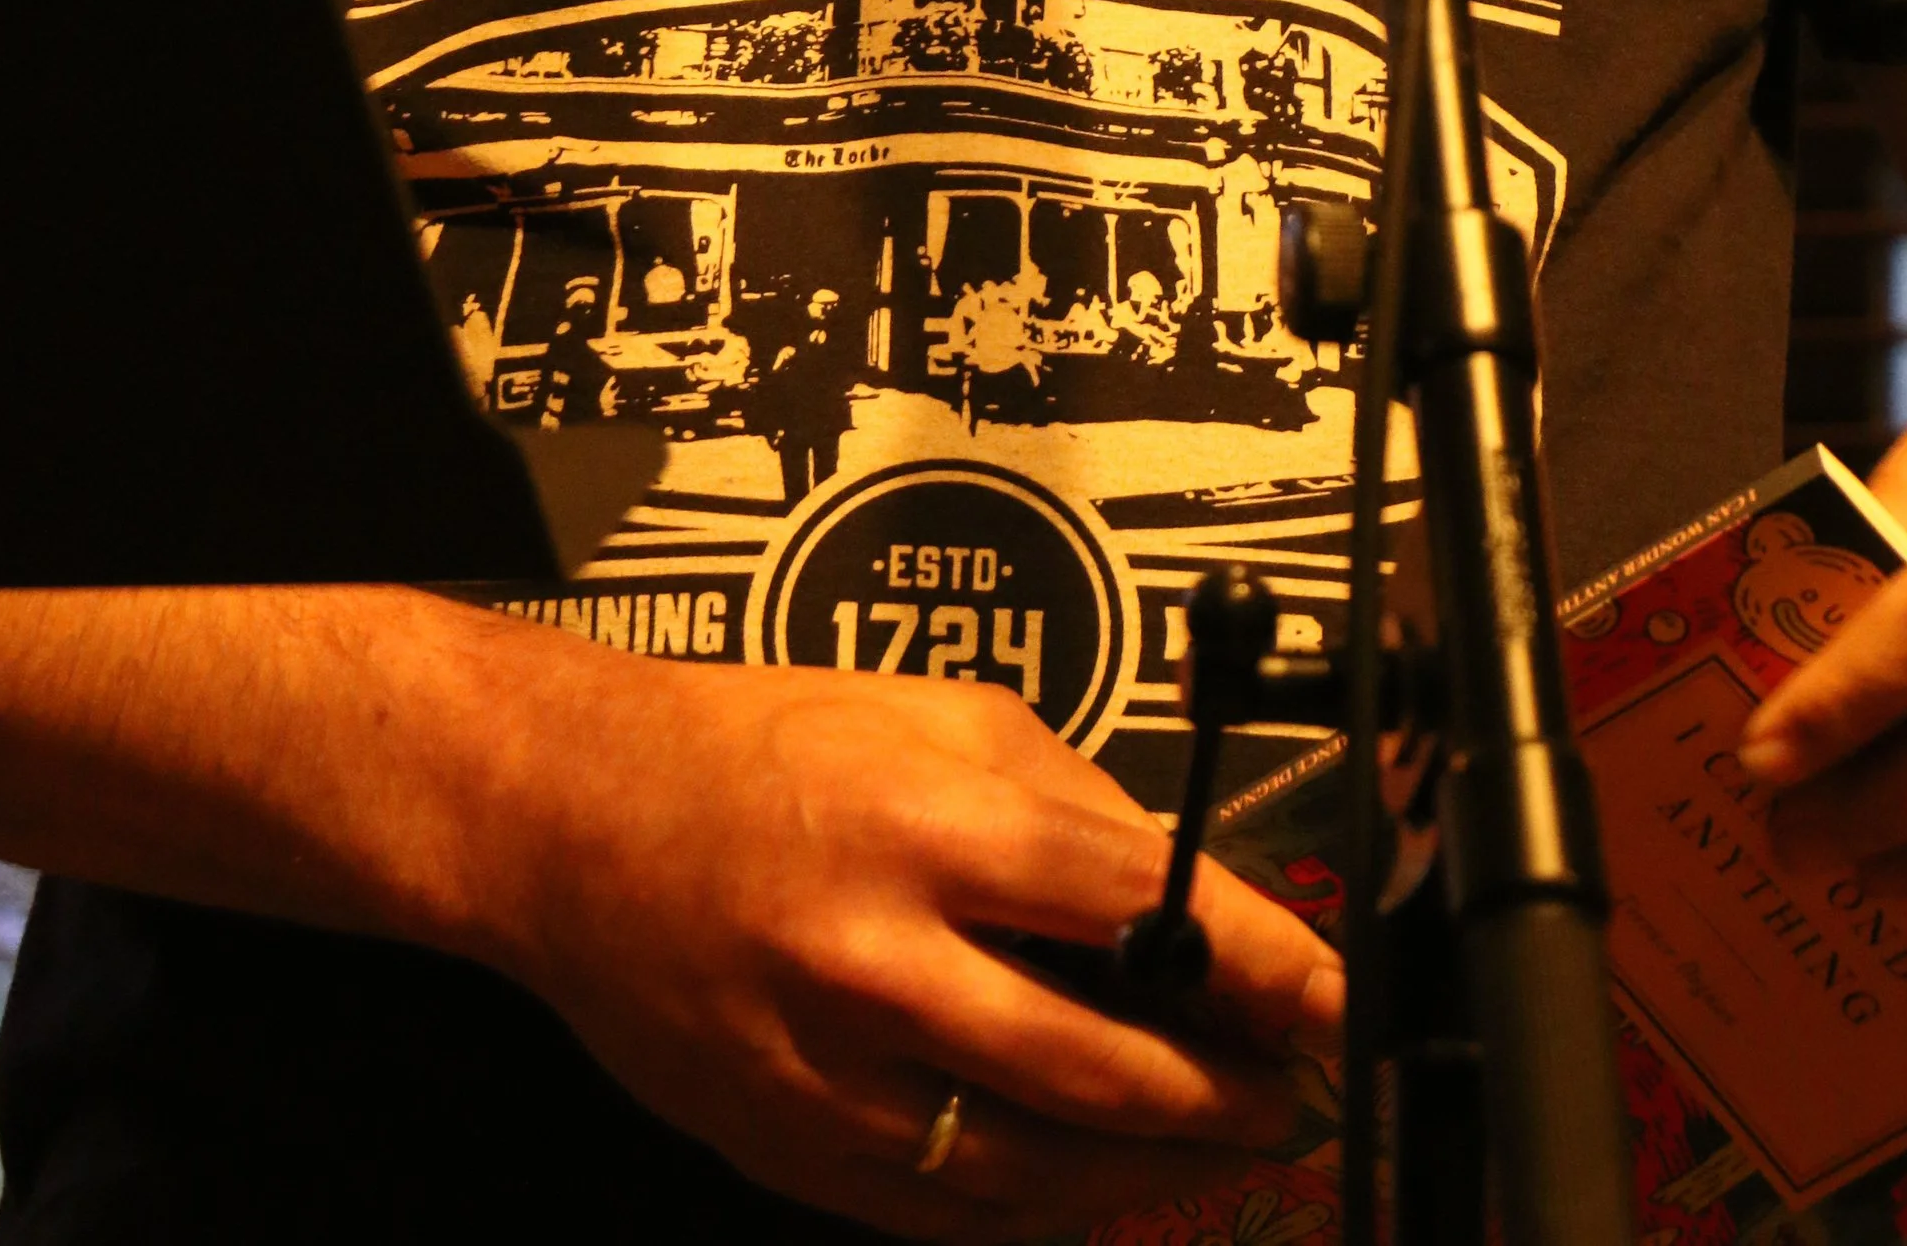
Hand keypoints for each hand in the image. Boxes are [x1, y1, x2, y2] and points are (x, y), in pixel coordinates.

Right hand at [491, 644, 1340, 1238]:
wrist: (573, 822)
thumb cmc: (757, 745)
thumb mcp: (935, 711)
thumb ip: (1066, 798)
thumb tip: (1180, 893)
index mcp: (929, 824)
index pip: (1141, 907)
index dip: (1263, 964)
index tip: (1334, 998)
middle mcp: (883, 960)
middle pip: (1104, 1070)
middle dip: (1228, 1097)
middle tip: (1295, 1096)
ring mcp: (832, 1075)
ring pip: (1037, 1171)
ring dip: (1154, 1172)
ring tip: (1221, 1148)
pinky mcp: (793, 1151)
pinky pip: (951, 1214)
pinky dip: (1046, 1210)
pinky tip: (1100, 1185)